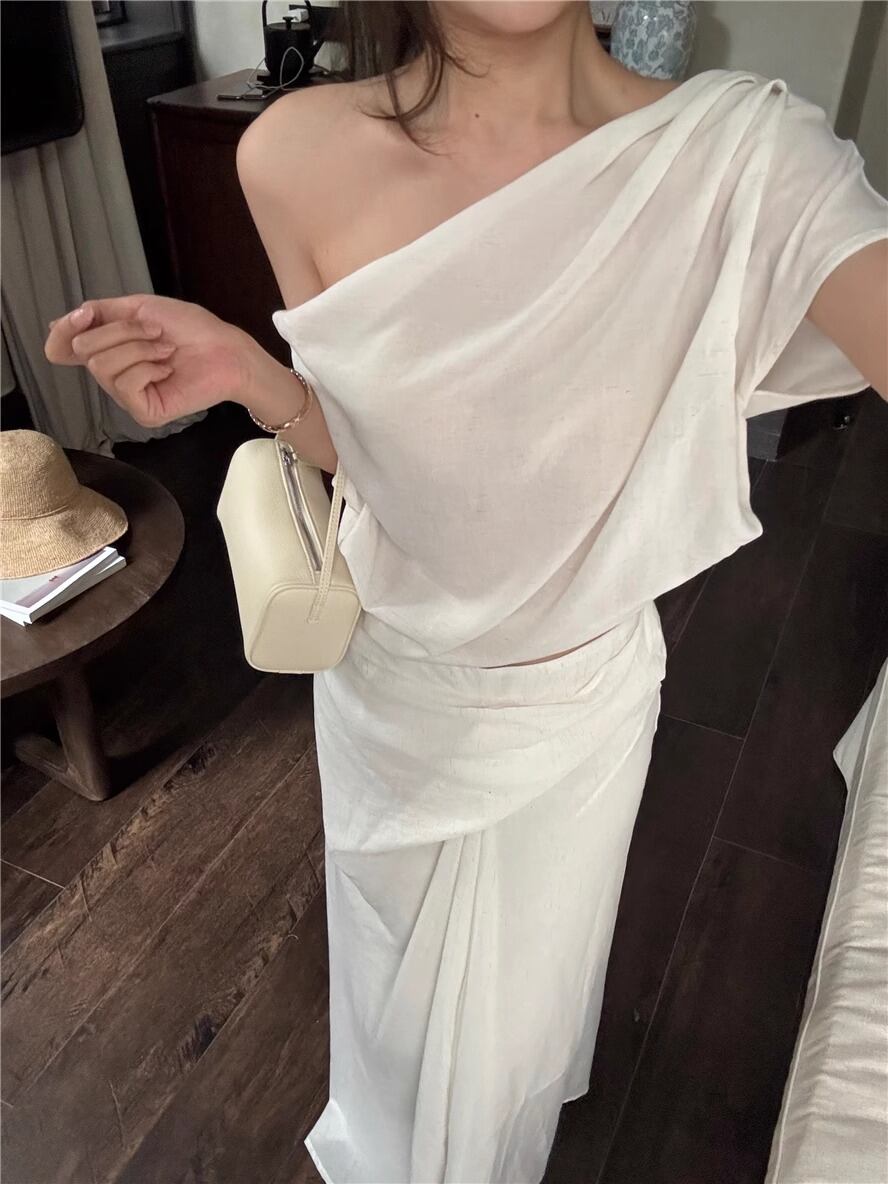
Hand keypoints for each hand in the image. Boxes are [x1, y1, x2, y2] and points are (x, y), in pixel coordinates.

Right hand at [44, 294, 255, 427]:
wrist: (225, 349)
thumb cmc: (191, 328)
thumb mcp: (139, 308)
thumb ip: (99, 313)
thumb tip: (58, 324)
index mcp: (109, 350)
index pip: (62, 348)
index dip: (63, 331)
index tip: (86, 315)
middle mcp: (112, 375)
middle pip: (84, 349)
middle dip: (121, 331)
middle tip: (156, 331)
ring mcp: (127, 396)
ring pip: (102, 365)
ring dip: (138, 347)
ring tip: (166, 349)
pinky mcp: (143, 412)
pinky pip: (124, 383)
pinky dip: (147, 367)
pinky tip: (168, 369)